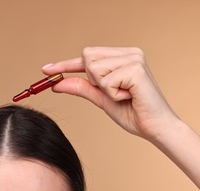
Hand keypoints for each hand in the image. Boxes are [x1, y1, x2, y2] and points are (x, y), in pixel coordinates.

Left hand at [42, 47, 177, 140]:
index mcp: (122, 57)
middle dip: (92, 78)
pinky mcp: (136, 69)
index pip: (87, 56)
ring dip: (104, 88)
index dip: (65, 64)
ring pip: (94, 68)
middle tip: (113, 92)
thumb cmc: (132, 113)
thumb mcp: (101, 98)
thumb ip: (81, 88)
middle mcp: (129, 53)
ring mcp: (134, 58)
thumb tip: (57, 83)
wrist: (155, 128)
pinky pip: (105, 81)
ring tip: (124, 95)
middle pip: (87, 57)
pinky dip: (112, 94)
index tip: (45, 69)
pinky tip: (129, 96)